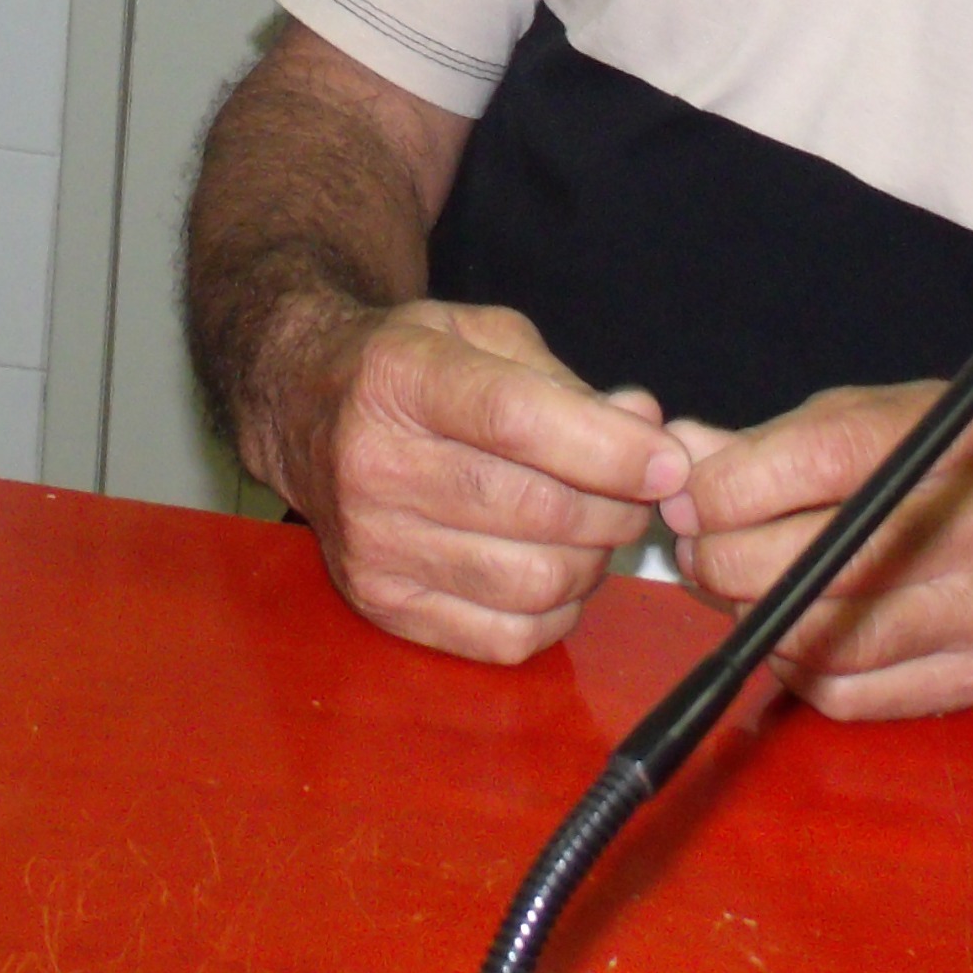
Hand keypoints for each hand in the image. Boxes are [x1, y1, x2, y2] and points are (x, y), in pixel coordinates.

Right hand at [269, 300, 684, 665]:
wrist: (304, 410)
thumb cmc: (409, 366)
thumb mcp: (479, 335)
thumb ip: (567, 383)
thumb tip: (646, 428)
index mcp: (398, 378)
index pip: (516, 421)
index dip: (608, 449)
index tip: (668, 462)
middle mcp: (373, 465)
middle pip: (536, 511)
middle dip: (617, 508)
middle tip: (637, 493)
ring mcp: (372, 545)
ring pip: (532, 581)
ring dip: (593, 562)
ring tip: (593, 529)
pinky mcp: (380, 605)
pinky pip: (505, 636)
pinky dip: (556, 612)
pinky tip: (554, 570)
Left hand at [662, 384, 972, 718]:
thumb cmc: (936, 468)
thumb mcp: (865, 421)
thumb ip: (769, 443)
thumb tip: (677, 457)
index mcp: (946, 439)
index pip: (818, 461)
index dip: (728, 488)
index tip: (687, 500)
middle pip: (814, 561)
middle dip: (725, 559)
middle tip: (697, 552)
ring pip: (823, 638)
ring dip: (754, 617)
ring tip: (739, 588)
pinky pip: (847, 692)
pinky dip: (796, 668)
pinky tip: (792, 630)